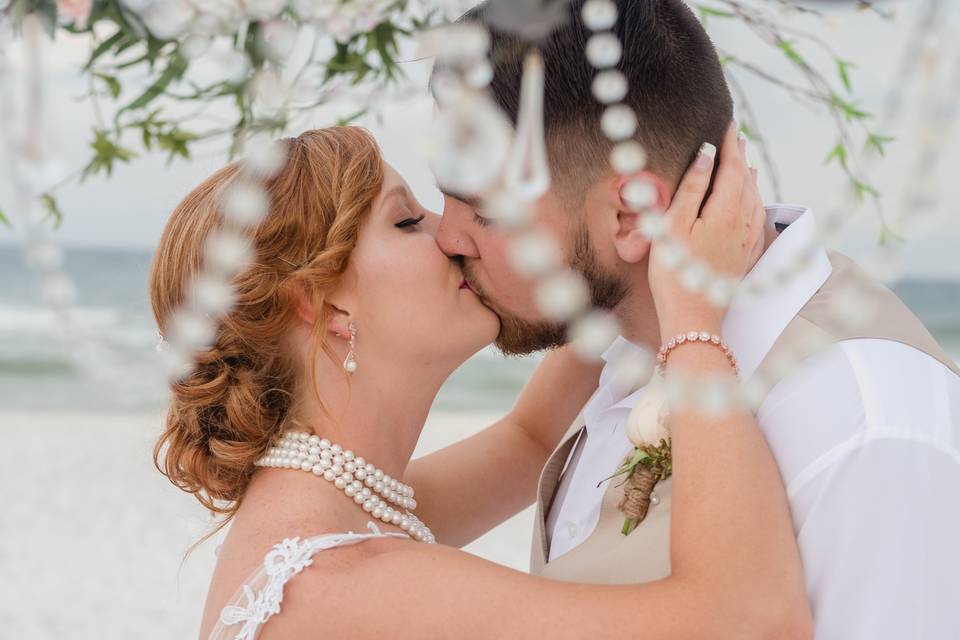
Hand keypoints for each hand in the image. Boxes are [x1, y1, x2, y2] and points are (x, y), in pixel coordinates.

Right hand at [648, 121, 764, 338]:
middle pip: (745, 180)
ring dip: (748, 175)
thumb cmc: (674, 273)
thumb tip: (708, 154)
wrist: (693, 318)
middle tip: (735, 135)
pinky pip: (756, 217)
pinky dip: (754, 199)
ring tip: (744, 160)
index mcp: (724, 211)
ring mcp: (746, 240)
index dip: (730, 144)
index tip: (728, 123)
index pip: (731, 167)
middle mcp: (742, 222)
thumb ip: (692, 188)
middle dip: (740, 156)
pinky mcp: (745, 255)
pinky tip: (752, 198)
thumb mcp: (673, 226)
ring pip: (754, 197)